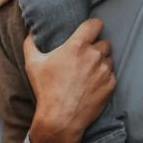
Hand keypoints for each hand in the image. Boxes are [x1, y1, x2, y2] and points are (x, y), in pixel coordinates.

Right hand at [26, 19, 114, 142]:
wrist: (60, 119)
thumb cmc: (46, 90)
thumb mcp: (32, 64)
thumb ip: (31, 43)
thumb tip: (31, 31)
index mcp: (77, 46)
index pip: (96, 24)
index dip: (93, 26)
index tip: (89, 31)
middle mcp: (94, 56)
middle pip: (104, 42)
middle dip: (96, 47)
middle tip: (85, 57)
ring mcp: (104, 71)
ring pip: (108, 59)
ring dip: (101, 63)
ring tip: (88, 72)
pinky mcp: (110, 85)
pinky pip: (111, 75)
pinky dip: (104, 77)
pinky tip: (92, 84)